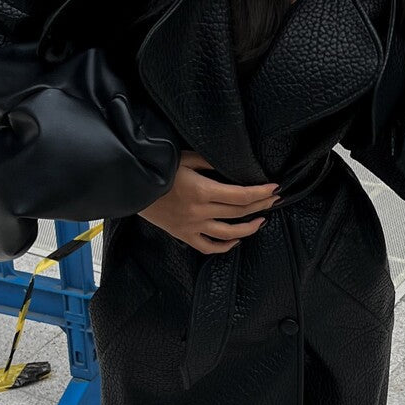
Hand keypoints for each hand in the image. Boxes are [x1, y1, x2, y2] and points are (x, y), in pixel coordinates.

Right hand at [138, 150, 279, 253]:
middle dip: (261, 205)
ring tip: (262, 220)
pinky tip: (236, 239)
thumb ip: (210, 161)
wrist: (130, 187)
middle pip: (239, 212)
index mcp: (202, 191)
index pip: (241, 195)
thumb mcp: (185, 158)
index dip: (260, 192)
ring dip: (249, 228)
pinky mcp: (184, 235)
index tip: (274, 188)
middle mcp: (200, 212)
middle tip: (274, 199)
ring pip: (229, 234)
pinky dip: (225, 246)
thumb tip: (234, 163)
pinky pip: (208, 247)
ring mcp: (192, 227)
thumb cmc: (156, 169)